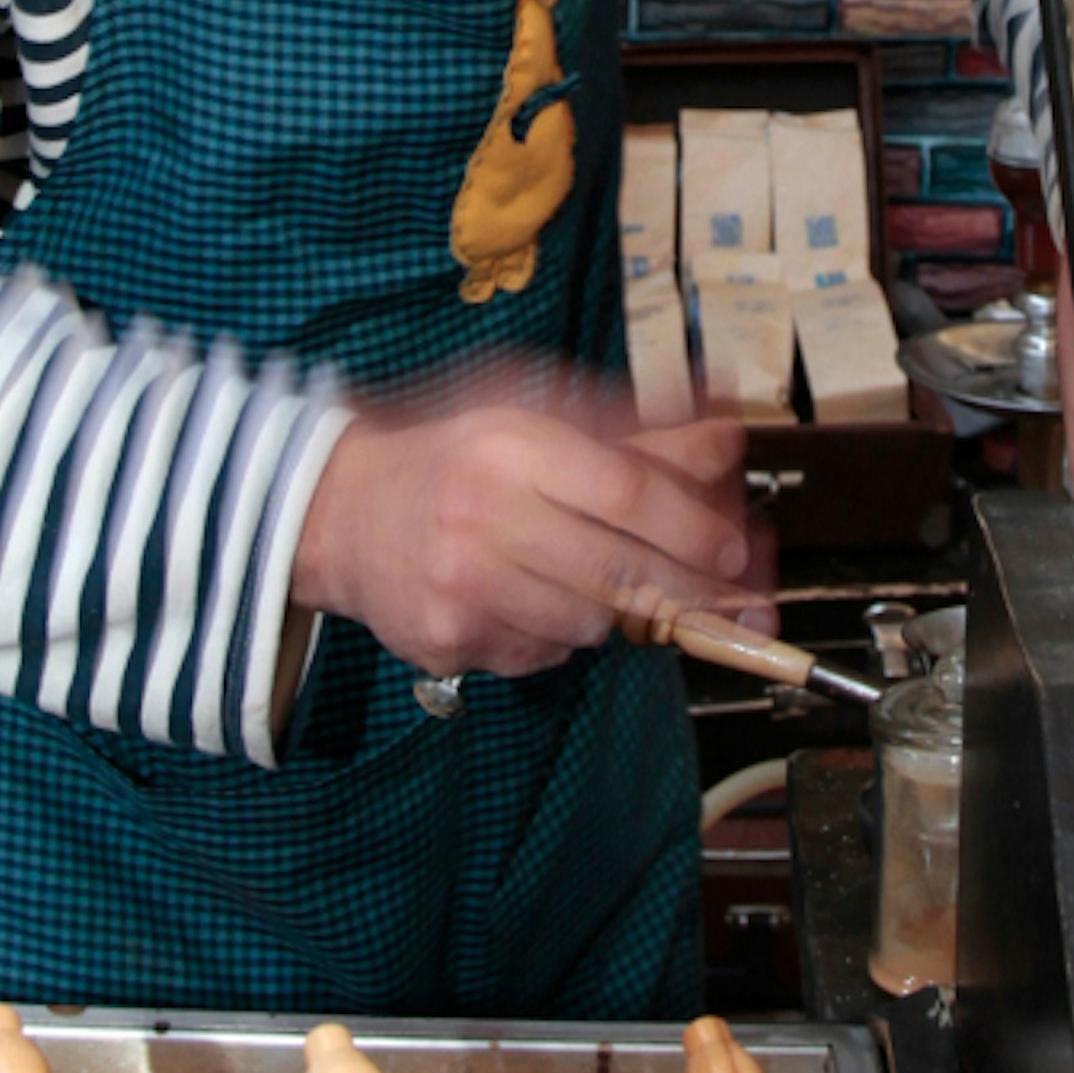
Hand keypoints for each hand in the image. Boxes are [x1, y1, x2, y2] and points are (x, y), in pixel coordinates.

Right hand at [291, 371, 763, 683]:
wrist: (342, 514)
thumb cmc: (453, 457)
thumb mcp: (536, 417)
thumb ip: (636, 431)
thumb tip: (726, 437)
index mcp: (508, 447)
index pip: (626, 493)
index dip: (692, 525)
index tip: (732, 545)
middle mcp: (480, 516)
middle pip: (619, 569)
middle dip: (686, 586)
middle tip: (721, 589)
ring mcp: (461, 587)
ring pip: (589, 622)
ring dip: (614, 608)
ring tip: (588, 573)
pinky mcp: (449, 642)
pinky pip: (545, 655)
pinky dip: (560, 635)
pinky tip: (533, 598)